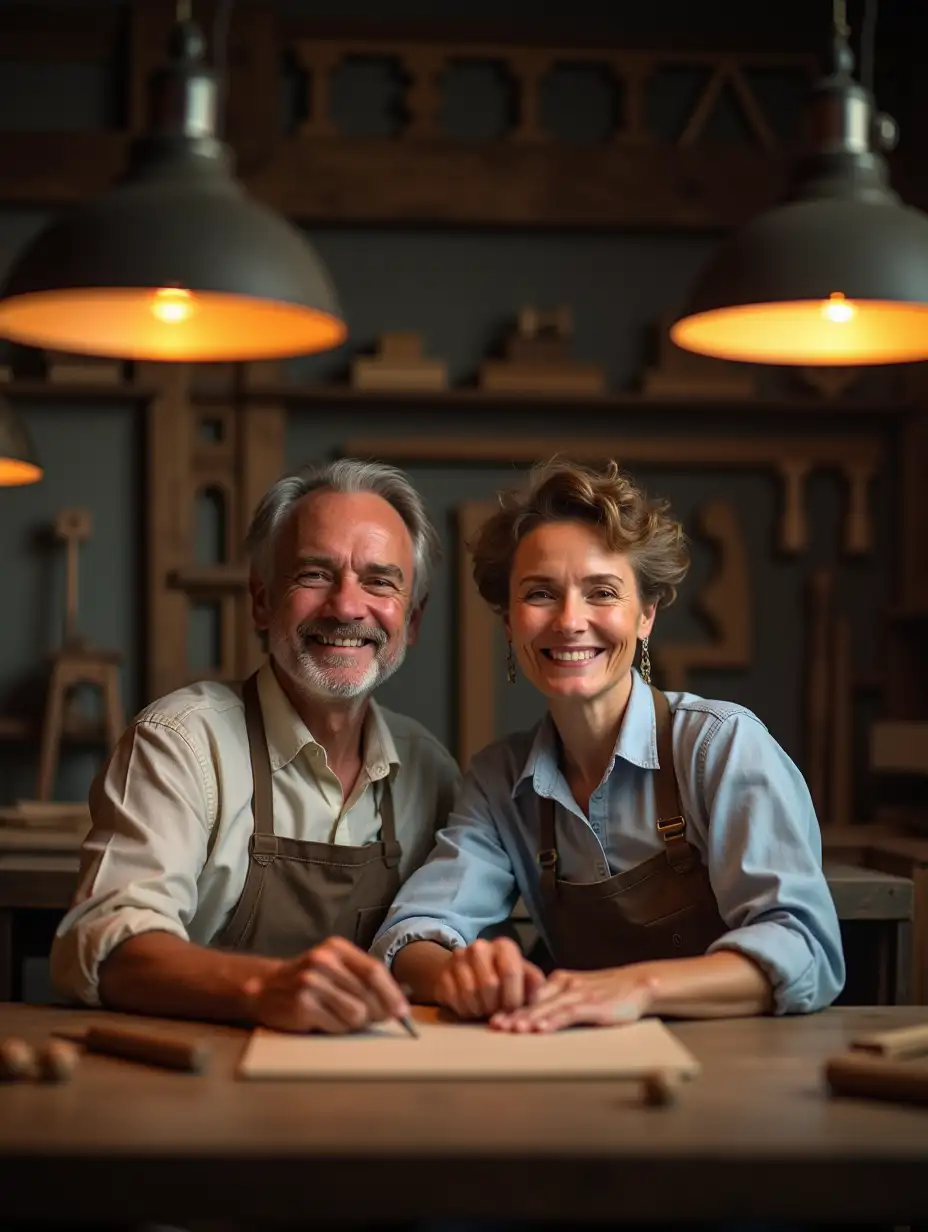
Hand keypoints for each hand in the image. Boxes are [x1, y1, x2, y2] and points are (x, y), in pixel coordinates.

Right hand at [243, 936, 410, 1033]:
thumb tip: (398, 1005)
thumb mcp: (336, 968)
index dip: (391, 993)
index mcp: (337, 948)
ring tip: (341, 1017)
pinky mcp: (302, 1005)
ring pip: (356, 1013)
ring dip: (355, 1023)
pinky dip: (338, 1029)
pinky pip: (337, 1026)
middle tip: (376, 1020)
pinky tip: (326, 1021)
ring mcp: (310, 982)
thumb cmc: (311, 981)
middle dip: (378, 1012)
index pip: (373, 970)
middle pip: (368, 993)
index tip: (403, 1012)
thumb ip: (363, 979)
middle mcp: (323, 960)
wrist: (266, 988)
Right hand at [435, 937, 545, 1019]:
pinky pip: (454, 998)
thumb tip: (537, 988)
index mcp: (504, 946)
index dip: (513, 996)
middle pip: (489, 984)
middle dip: (496, 1005)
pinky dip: (464, 1010)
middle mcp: (480, 947)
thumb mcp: (522, 978)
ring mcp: (458, 959)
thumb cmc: (502, 979)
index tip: (514, 1008)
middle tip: (497, 1011)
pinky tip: (471, 1008)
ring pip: (470, 992)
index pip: (510, 971)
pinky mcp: (443, 975)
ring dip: (480, 1009)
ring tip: (485, 1010)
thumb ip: (532, 983)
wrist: (469, 973)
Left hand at [489, 965, 657, 1032]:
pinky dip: (554, 1021)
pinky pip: (569, 1013)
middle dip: (513, 1015)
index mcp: (560, 981)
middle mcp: (566, 985)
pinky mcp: (593, 1004)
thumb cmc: (608, 992)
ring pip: (549, 1007)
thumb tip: (536, 1016)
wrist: (639, 983)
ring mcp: (579, 993)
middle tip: (493, 1027)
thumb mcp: (579, 992)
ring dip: (529, 1019)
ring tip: (512, 1030)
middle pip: (535, 1002)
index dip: (512, 1008)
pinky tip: (541, 1029)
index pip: (531, 996)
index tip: (494, 1020)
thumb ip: (559, 1001)